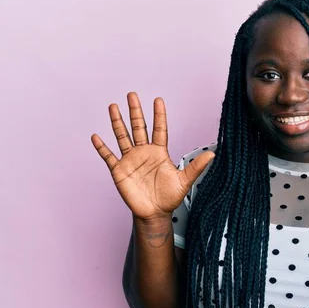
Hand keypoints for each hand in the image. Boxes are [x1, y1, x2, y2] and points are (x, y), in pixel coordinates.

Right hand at [91, 92, 213, 220]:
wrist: (155, 213)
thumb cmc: (170, 196)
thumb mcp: (185, 180)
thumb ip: (196, 166)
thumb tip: (212, 155)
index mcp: (159, 152)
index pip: (159, 129)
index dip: (159, 115)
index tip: (158, 99)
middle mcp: (144, 152)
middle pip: (138, 127)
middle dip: (135, 111)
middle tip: (132, 94)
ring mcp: (130, 160)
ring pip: (122, 136)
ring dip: (117, 122)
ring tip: (113, 106)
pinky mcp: (119, 170)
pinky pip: (109, 156)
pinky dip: (102, 147)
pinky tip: (96, 136)